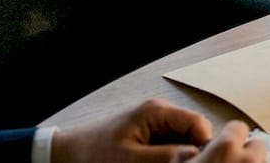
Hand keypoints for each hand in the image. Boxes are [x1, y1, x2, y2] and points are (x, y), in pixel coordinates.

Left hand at [51, 98, 265, 162]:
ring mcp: (154, 123)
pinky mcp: (147, 135)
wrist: (64, 156)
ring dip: (179, 157)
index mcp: (156, 111)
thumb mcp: (132, 160)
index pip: (200, 124)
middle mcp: (159, 113)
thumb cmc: (93, 156)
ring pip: (184, 141)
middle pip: (194, 133)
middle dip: (191, 153)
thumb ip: (169, 157)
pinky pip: (170, 146)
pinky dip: (168, 159)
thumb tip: (200, 156)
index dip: (205, 146)